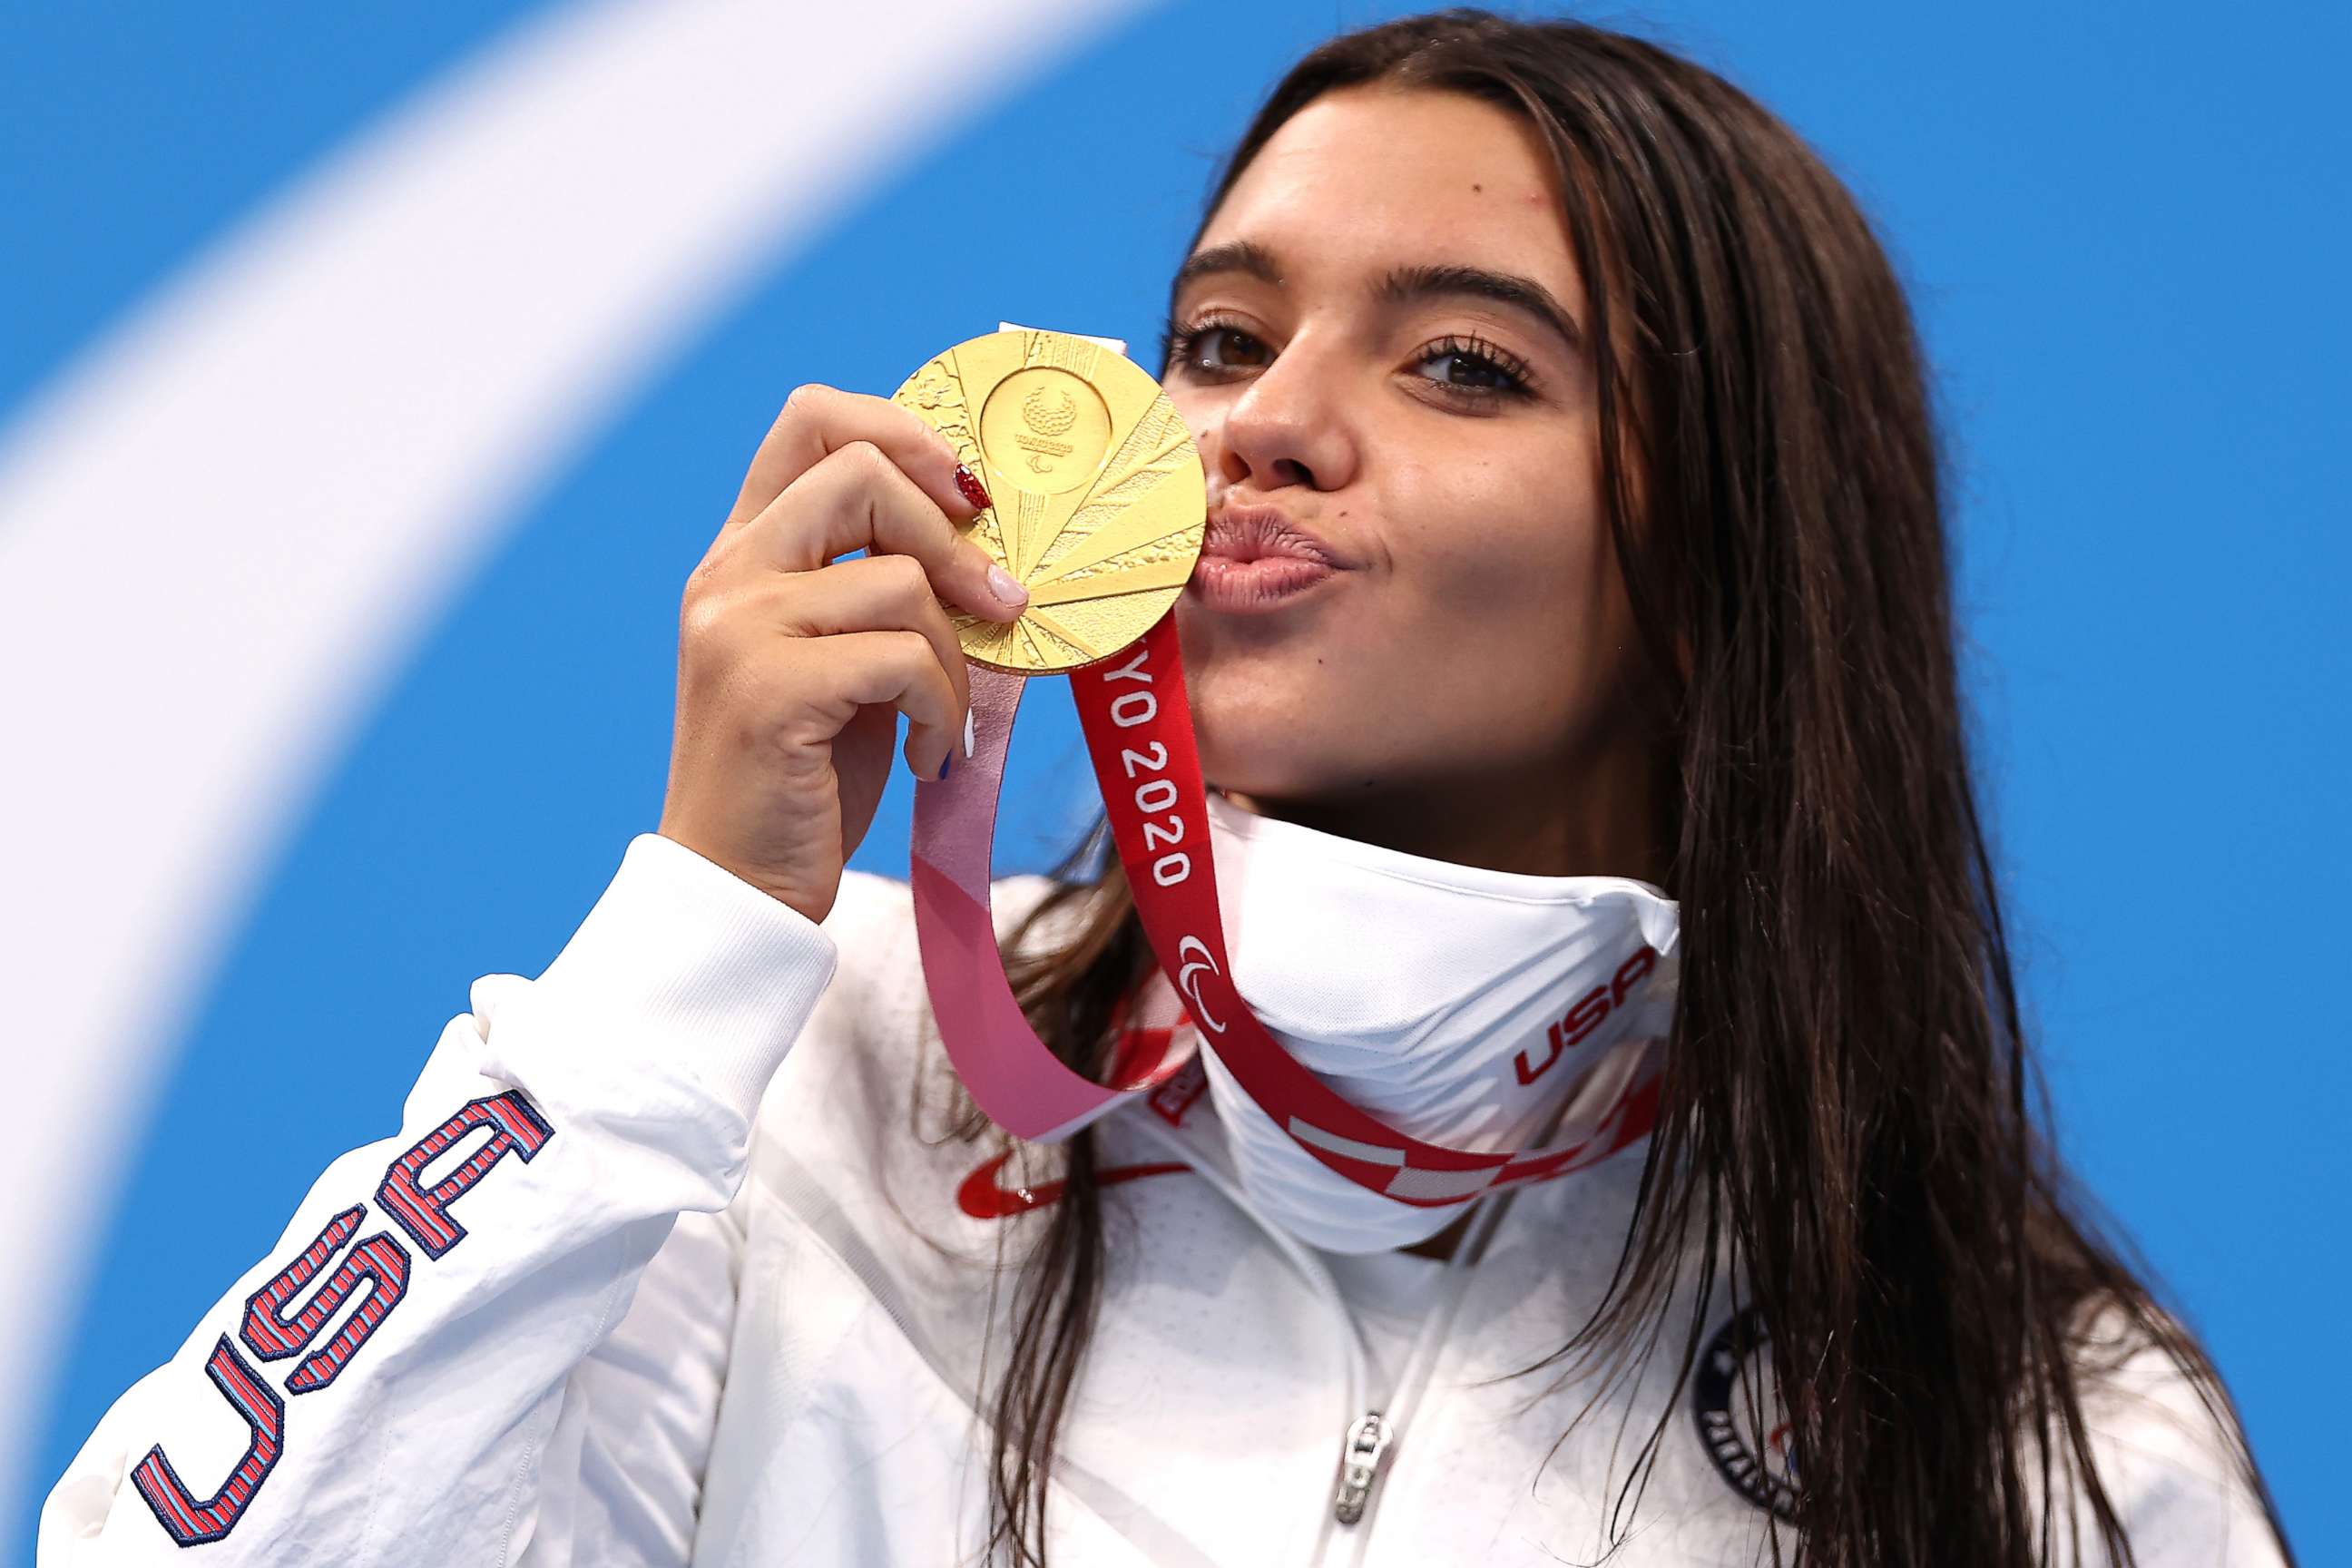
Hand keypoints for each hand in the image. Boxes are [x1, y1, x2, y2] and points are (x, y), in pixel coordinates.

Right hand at [657, 384, 1025, 923]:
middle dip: (951, 537)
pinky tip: (928, 754)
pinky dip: (941, 711)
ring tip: (942, 721)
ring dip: (954, 657)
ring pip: (899, 580)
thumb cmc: (804, 779)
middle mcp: (730, 575)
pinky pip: (904, 658)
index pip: (812, 420)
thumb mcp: (843, 662)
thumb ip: (880, 590)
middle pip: (860, 472)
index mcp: (743, 554)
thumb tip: (990, 546)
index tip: (969, 499)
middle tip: (997, 607)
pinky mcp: (771, 689)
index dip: (905, 434)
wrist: (738, 887)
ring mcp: (741, 628)